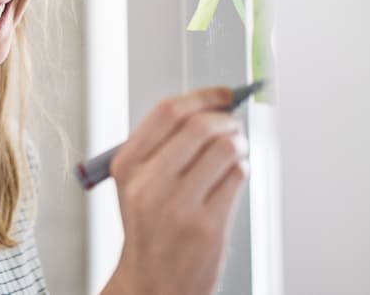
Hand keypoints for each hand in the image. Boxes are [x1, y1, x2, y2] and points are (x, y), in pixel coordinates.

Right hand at [100, 86, 247, 294]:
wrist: (152, 283)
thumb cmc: (149, 231)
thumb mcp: (136, 185)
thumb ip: (162, 148)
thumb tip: (206, 111)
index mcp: (127, 165)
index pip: (167, 112)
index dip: (202, 96)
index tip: (222, 94)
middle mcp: (149, 183)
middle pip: (199, 126)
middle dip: (226, 120)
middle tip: (234, 125)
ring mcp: (178, 205)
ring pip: (224, 149)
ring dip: (239, 144)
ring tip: (236, 152)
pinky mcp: (207, 225)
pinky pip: (236, 178)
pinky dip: (242, 170)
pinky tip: (233, 177)